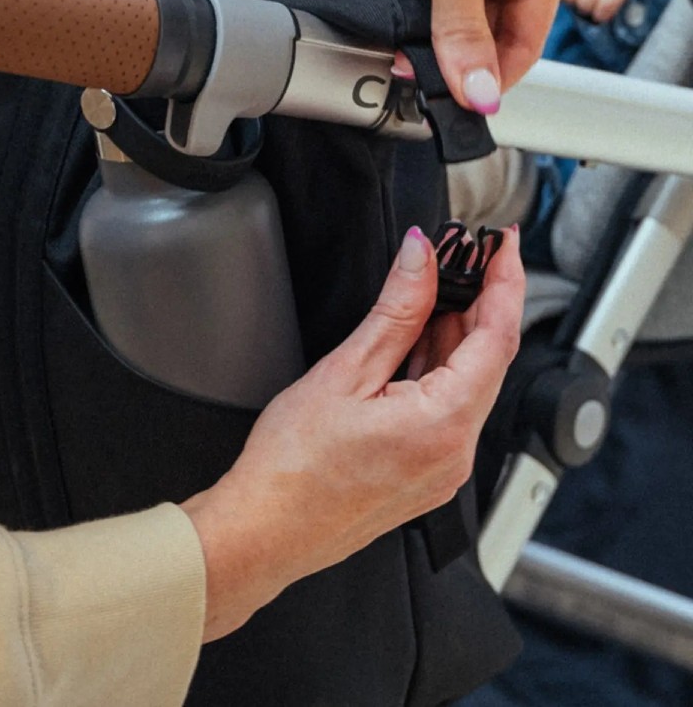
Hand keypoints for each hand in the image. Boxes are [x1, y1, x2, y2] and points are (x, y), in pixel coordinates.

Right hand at [181, 225, 523, 639]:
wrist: (267, 529)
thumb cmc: (293, 466)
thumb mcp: (345, 371)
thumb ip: (395, 311)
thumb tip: (421, 260)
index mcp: (446, 425)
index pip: (498, 336)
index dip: (505, 280)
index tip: (502, 243)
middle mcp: (457, 453)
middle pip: (488, 359)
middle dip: (479, 302)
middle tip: (461, 254)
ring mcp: (444, 468)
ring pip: (468, 384)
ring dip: (455, 334)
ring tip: (432, 288)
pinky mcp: (426, 474)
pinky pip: (449, 409)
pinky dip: (439, 368)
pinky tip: (415, 341)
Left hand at [336, 0, 568, 112]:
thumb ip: (462, 25)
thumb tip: (478, 92)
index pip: (526, 41)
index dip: (493, 76)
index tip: (459, 103)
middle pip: (485, 34)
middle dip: (454, 60)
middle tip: (416, 83)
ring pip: (446, 20)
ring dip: (424, 39)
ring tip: (396, 57)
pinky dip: (401, 15)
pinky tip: (383, 26)